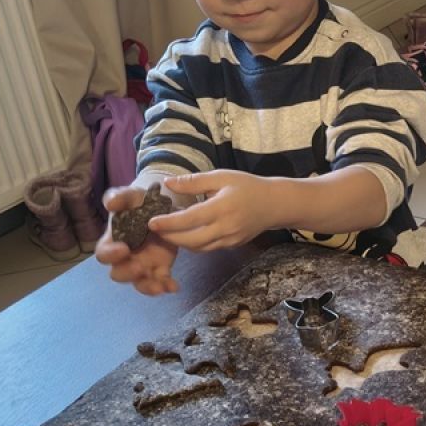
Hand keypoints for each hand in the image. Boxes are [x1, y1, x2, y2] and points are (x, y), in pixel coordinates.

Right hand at [95, 185, 179, 295]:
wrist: (163, 206)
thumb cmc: (139, 202)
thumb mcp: (131, 196)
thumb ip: (119, 197)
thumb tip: (111, 204)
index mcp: (114, 240)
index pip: (104, 253)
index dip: (110, 255)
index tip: (123, 249)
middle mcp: (126, 257)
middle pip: (118, 273)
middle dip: (127, 273)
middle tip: (139, 268)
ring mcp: (143, 264)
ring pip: (139, 282)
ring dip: (148, 287)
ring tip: (159, 287)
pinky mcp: (160, 267)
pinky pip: (161, 281)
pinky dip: (167, 286)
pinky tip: (174, 287)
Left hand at [150, 170, 274, 250]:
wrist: (274, 204)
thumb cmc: (247, 186)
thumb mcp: (221, 177)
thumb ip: (194, 182)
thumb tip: (167, 183)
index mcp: (222, 207)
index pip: (190, 219)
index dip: (168, 223)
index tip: (151, 222)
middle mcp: (226, 228)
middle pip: (191, 240)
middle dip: (170, 237)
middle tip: (154, 230)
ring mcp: (230, 240)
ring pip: (198, 248)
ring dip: (180, 242)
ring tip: (166, 233)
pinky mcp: (232, 246)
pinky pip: (208, 248)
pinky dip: (193, 244)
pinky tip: (185, 234)